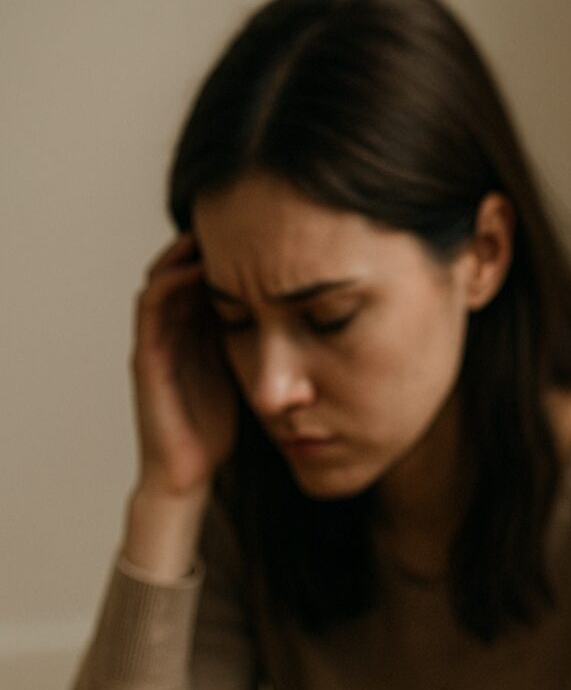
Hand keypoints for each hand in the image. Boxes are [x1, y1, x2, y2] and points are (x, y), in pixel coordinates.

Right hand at [131, 234, 237, 500]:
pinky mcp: (147, 356)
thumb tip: (305, 319)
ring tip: (213, 227)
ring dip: (185, 252)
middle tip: (237, 215)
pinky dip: (171, 283)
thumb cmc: (221, 427)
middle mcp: (176, 330)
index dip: (231, 252)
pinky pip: (152, 308)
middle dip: (208, 241)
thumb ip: (262, 344)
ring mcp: (158, 340)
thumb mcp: (249, 373)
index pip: (209, 277)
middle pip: (184, 268)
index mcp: (199, 332)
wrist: (191, 474)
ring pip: (164, 277)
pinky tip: (197, 268)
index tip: (263, 229)